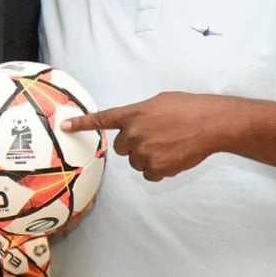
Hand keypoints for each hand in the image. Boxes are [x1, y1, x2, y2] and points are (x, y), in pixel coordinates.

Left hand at [63, 92, 222, 180]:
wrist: (210, 123)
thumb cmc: (188, 108)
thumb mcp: (158, 102)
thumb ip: (140, 114)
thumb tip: (134, 125)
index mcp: (133, 114)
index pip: (102, 120)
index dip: (82, 124)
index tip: (64, 126)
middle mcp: (134, 134)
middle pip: (121, 147)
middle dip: (134, 144)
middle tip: (156, 136)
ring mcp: (144, 152)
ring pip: (135, 161)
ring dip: (147, 156)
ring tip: (169, 144)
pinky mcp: (156, 168)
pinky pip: (148, 173)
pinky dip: (158, 168)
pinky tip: (172, 156)